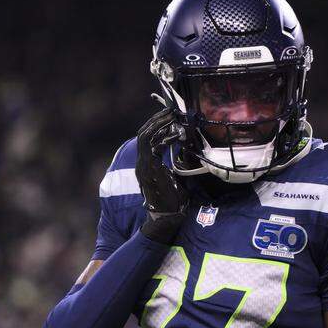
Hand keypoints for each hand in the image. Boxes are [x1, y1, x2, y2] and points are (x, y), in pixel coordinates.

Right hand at [134, 105, 186, 241]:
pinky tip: (177, 135)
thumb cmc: (174, 199)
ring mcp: (144, 166)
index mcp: (146, 164)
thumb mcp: (174, 176)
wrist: (169, 216)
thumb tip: (185, 149)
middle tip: (170, 111)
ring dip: (159, 125)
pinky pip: (155, 148)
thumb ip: (175, 162)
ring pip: (146, 138)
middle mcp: (142, 163)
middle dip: (156, 120)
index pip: (145, 138)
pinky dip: (166, 139)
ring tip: (172, 116)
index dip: (155, 124)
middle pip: (143, 134)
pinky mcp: (150, 170)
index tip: (167, 115)